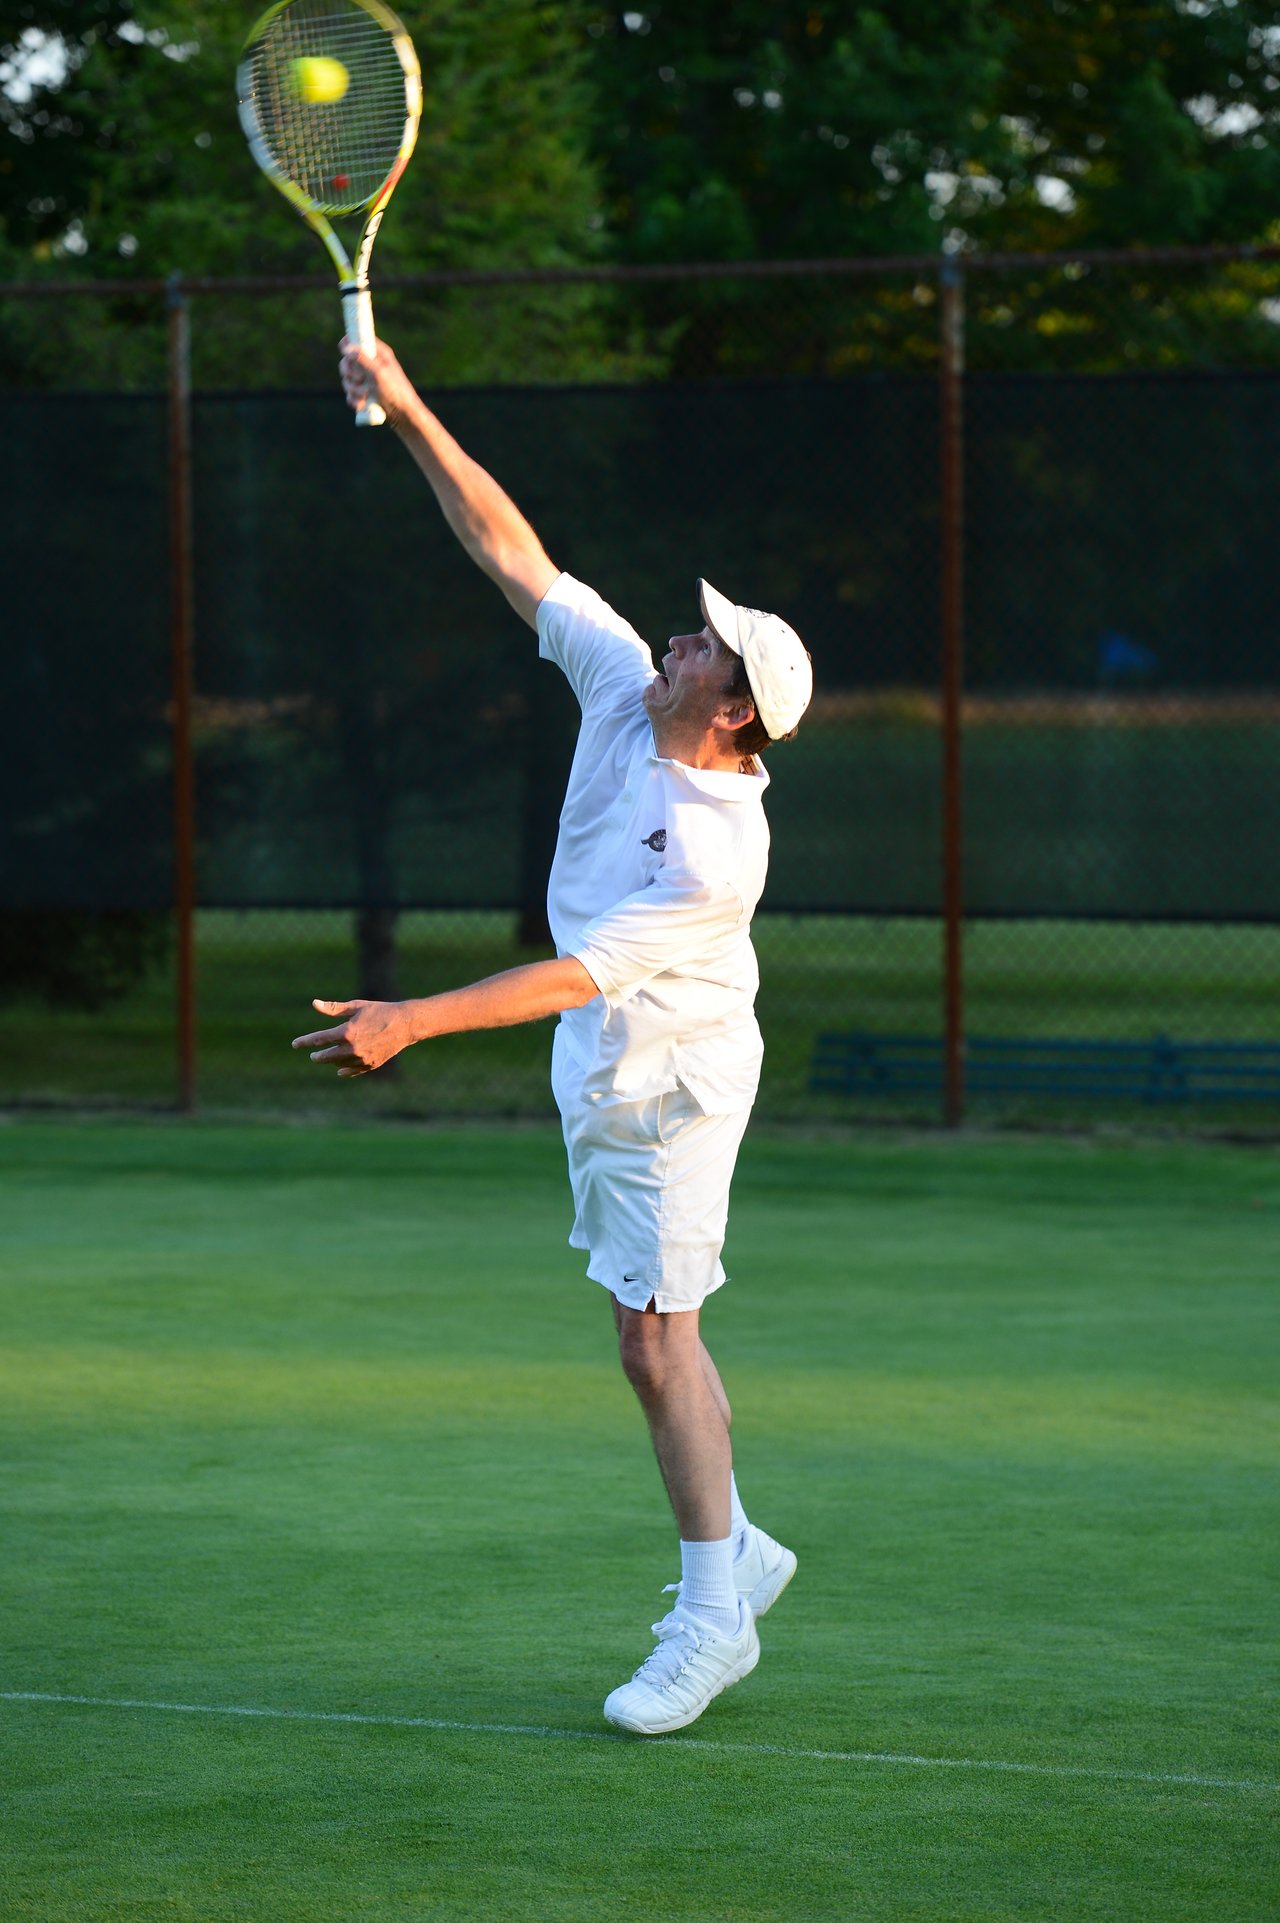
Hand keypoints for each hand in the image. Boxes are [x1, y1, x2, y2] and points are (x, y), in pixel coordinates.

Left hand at [292, 998, 409, 1076]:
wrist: (405, 1024)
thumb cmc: (379, 1011)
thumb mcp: (356, 1006)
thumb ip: (334, 1008)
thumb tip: (314, 1004)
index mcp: (347, 1032)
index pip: (318, 1039)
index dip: (304, 1042)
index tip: (295, 1044)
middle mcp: (352, 1048)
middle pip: (326, 1056)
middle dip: (317, 1056)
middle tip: (313, 1055)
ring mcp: (362, 1058)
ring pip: (338, 1064)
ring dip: (331, 1061)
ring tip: (327, 1057)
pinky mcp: (371, 1065)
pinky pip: (352, 1071)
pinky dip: (344, 1071)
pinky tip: (339, 1070)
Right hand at [338, 336, 416, 427]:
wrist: (403, 415)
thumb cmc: (396, 391)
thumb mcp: (379, 372)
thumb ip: (362, 359)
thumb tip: (346, 348)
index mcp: (378, 353)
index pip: (358, 340)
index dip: (348, 345)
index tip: (345, 353)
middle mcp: (371, 364)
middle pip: (347, 362)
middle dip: (350, 373)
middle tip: (360, 379)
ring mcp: (367, 380)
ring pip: (347, 381)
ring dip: (354, 390)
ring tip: (367, 396)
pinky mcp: (364, 394)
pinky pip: (350, 395)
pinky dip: (355, 401)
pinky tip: (363, 405)